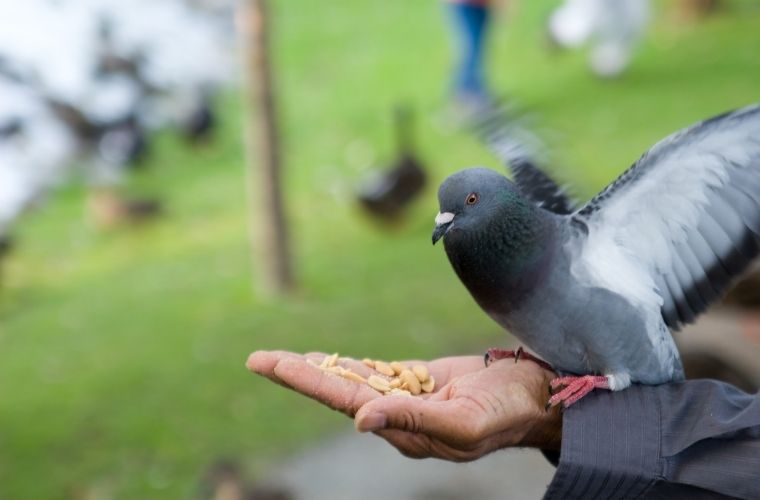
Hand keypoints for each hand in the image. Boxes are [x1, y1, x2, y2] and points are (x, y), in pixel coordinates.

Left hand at [246, 351, 560, 461]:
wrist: (539, 397)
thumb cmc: (508, 412)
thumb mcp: (463, 422)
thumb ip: (413, 421)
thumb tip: (359, 421)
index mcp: (404, 429)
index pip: (343, 401)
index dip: (306, 380)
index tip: (272, 364)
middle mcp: (399, 417)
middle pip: (339, 390)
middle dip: (298, 373)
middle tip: (258, 360)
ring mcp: (409, 399)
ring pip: (354, 381)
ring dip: (319, 368)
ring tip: (282, 360)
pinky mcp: (422, 383)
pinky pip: (378, 374)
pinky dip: (352, 366)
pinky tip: (331, 361)